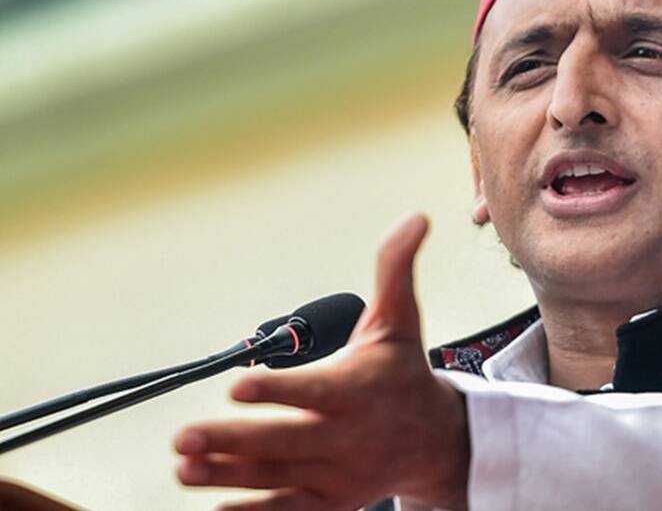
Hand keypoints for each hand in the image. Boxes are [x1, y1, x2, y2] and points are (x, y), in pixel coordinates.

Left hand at [174, 214, 468, 510]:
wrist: (437, 440)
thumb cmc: (405, 374)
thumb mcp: (401, 319)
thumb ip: (395, 269)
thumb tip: (414, 219)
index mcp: (357, 388)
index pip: (313, 391)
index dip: (276, 391)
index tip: (237, 387)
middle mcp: (345, 434)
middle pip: (284, 441)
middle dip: (233, 441)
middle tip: (184, 436)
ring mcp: (336, 472)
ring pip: (277, 477)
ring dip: (228, 476)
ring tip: (185, 467)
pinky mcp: (330, 499)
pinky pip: (289, 510)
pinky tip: (217, 507)